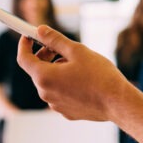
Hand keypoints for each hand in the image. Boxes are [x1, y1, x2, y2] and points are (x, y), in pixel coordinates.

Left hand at [17, 25, 133, 120]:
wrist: (118, 103)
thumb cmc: (99, 76)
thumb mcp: (77, 51)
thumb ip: (55, 40)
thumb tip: (40, 30)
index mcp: (45, 77)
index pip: (23, 59)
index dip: (24, 45)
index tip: (28, 36)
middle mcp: (46, 93)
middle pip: (37, 70)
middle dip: (44, 56)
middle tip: (57, 47)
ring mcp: (56, 105)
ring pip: (50, 82)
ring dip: (57, 70)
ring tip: (78, 64)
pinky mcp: (67, 112)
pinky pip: (60, 94)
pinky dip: (66, 83)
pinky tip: (84, 80)